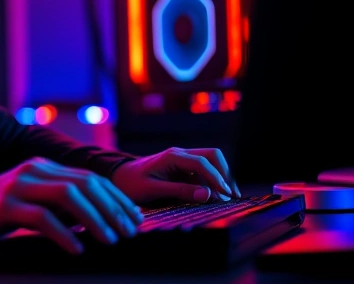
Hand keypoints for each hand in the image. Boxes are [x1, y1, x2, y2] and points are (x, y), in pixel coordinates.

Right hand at [0, 157, 144, 254]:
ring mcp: (17, 186)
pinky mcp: (3, 206)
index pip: (90, 178)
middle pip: (85, 183)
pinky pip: (41, 217)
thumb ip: (59, 206)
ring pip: (68, 195)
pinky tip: (77, 248)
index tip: (135, 219)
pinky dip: (64, 233)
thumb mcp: (31, 205)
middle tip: (129, 232)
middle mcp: (33, 171)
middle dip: (113, 208)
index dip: (117, 199)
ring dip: (95, 218)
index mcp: (42, 168)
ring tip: (110, 240)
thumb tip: (99, 220)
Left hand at [110, 147, 241, 204]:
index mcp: (172, 156)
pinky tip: (216, 197)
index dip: (216, 178)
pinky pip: (204, 172)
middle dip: (225, 173)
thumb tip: (207, 195)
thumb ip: (179, 191)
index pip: (202, 162)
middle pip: (213, 155)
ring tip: (227, 198)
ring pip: (211, 162)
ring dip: (221, 178)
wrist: (120, 178)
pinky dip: (213, 183)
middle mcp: (180, 154)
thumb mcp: (153, 190)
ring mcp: (183, 160)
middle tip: (233, 195)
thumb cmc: (133, 184)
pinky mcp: (184, 168)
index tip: (226, 195)